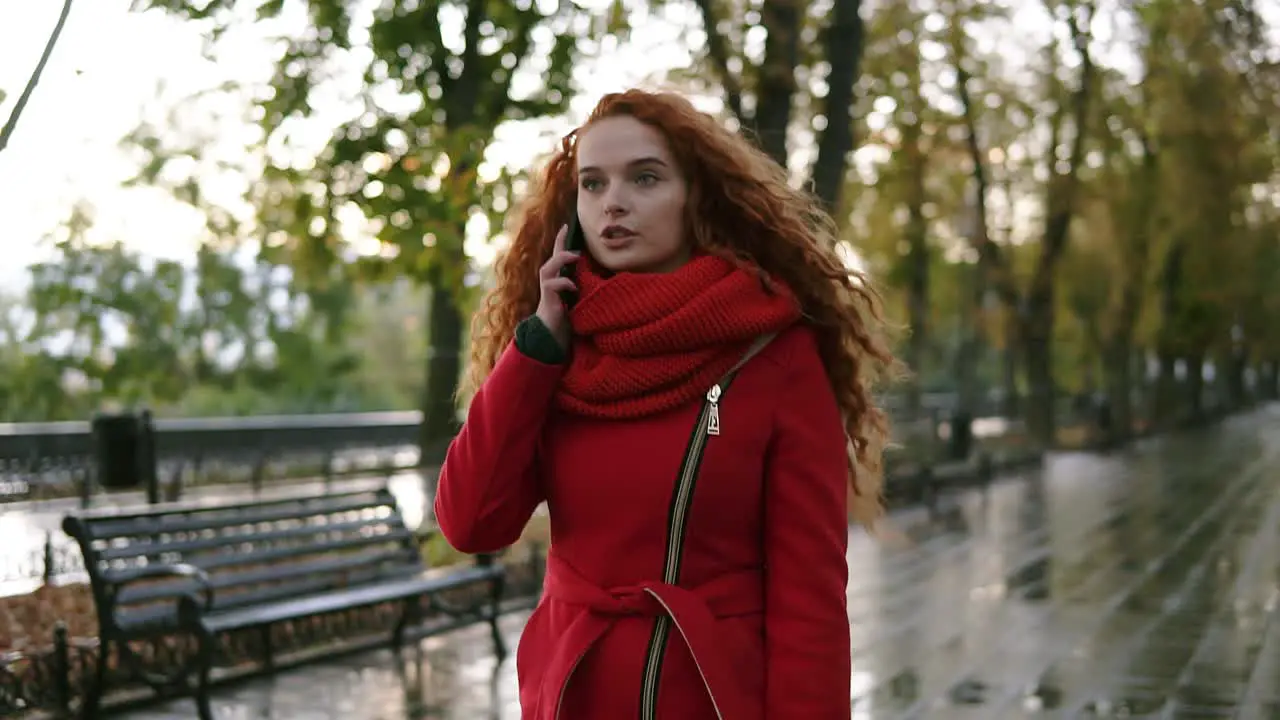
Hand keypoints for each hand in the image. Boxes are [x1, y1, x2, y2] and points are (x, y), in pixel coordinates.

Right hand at [535, 224, 579, 349]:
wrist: (554, 334)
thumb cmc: (568, 315)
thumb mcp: (579, 296)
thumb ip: (584, 284)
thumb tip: (603, 275)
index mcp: (558, 277)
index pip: (558, 254)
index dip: (561, 239)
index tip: (566, 225)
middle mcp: (550, 280)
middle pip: (553, 256)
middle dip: (560, 244)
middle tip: (569, 233)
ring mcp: (547, 289)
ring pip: (548, 267)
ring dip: (561, 260)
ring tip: (575, 257)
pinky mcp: (547, 299)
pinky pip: (552, 285)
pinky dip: (564, 283)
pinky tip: (574, 286)